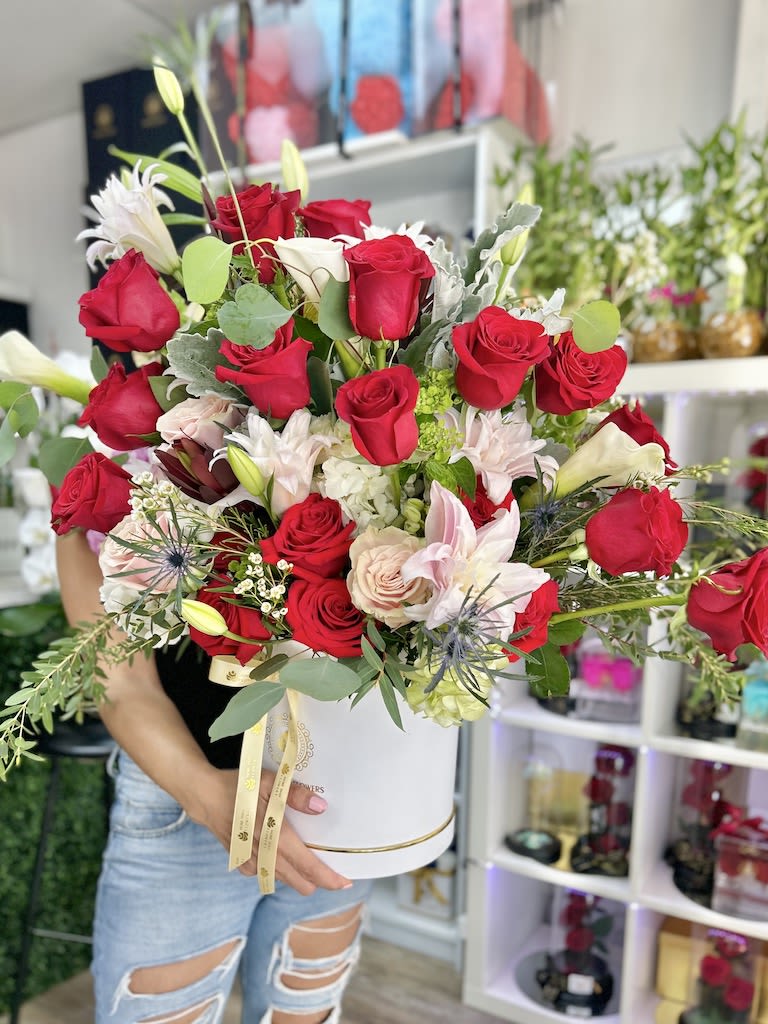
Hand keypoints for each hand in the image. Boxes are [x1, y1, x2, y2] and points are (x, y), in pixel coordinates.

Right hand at [187, 766, 352, 894]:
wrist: (206, 796)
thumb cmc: (242, 786)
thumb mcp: (272, 781)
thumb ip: (296, 795)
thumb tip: (321, 807)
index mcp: (275, 837)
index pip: (307, 867)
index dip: (329, 878)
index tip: (346, 882)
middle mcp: (264, 855)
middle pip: (299, 882)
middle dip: (317, 880)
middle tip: (331, 868)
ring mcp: (251, 862)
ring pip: (283, 879)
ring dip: (297, 874)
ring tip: (308, 859)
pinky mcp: (241, 863)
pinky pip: (265, 874)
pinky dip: (276, 868)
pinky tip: (278, 852)